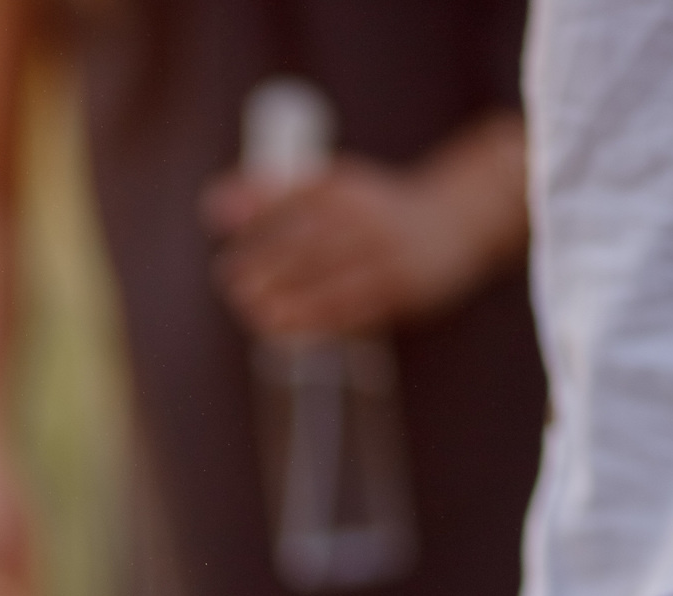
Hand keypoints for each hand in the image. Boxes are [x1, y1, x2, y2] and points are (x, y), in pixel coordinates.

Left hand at [204, 118, 525, 341]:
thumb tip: (212, 207)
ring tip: (251, 310)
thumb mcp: (330, 187)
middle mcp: (369, 217)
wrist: (460, 222)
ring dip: (286, 298)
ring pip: (331, 280)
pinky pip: (354, 311)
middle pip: (311, 239)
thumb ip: (270, 194)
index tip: (222, 229)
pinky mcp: (403, 290)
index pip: (296, 196)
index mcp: (347, 186)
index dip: (258, 212)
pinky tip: (284, 330)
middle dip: (266, 262)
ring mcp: (388, 255)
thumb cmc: (373, 210)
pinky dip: (315, 322)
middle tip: (231, 280)